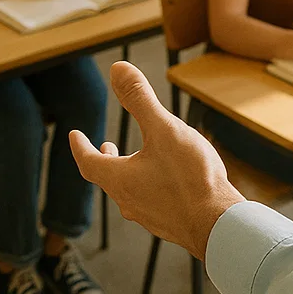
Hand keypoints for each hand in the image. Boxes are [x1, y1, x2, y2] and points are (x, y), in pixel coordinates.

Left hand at [70, 62, 245, 260]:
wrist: (217, 224)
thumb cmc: (190, 177)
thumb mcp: (164, 129)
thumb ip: (140, 100)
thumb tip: (117, 69)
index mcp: (120, 178)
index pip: (88, 162)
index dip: (80, 147)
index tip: (75, 136)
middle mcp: (129, 200)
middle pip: (108, 178)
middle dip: (105, 160)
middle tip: (106, 147)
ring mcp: (149, 215)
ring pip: (130, 191)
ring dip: (129, 173)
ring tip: (140, 161)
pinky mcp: (169, 223)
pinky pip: (152, 202)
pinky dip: (150, 186)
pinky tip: (170, 182)